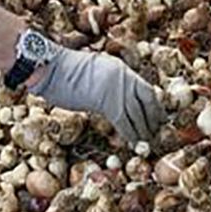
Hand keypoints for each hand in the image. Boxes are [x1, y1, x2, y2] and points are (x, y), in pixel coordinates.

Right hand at [29, 40, 164, 145]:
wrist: (51, 69)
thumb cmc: (65, 73)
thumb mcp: (95, 73)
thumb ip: (109, 85)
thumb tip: (119, 103)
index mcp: (120, 69)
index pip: (145, 88)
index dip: (154, 105)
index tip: (159, 117)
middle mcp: (123, 77)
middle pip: (147, 100)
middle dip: (153, 118)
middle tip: (156, 132)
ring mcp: (116, 89)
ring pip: (138, 114)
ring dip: (144, 129)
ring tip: (147, 141)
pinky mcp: (107, 103)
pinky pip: (125, 123)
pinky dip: (131, 134)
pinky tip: (133, 143)